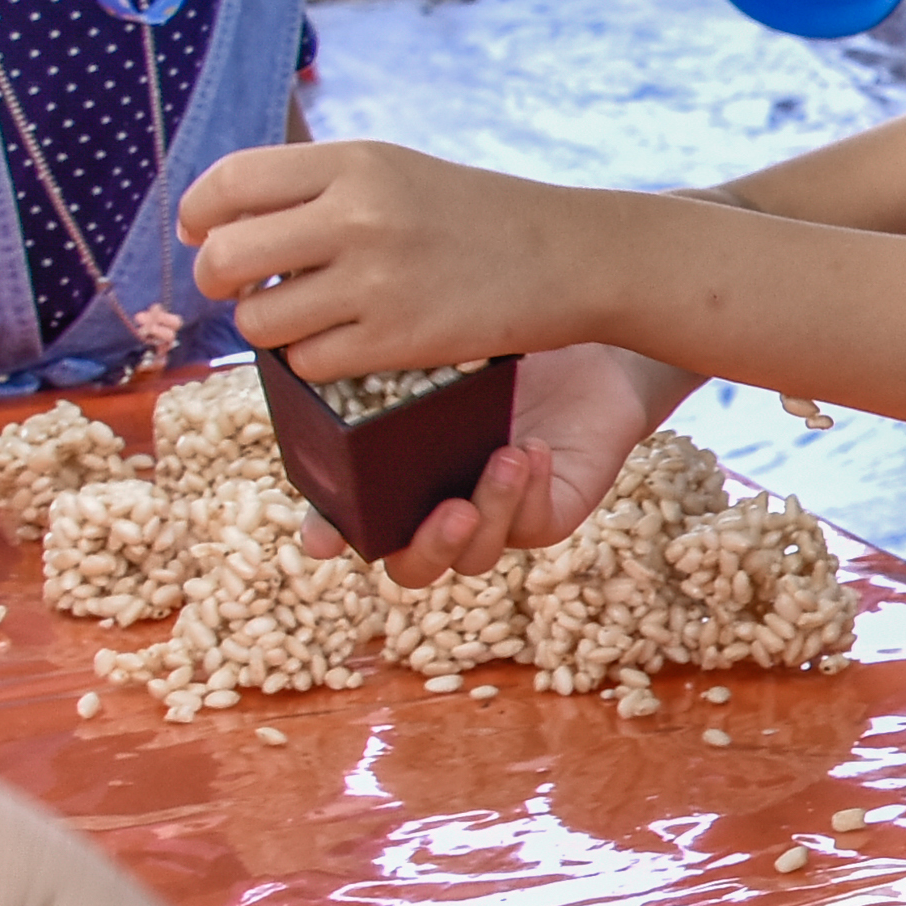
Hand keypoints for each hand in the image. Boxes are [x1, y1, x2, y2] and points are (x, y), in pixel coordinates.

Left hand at [181, 142, 594, 385]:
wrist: (567, 256)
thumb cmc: (475, 215)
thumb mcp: (395, 170)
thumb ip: (316, 186)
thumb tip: (223, 220)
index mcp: (353, 161)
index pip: (230, 182)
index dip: (198, 215)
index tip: (200, 234)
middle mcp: (357, 215)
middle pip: (225, 257)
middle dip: (217, 281)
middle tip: (243, 288)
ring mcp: (376, 281)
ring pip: (258, 321)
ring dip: (267, 329)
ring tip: (302, 319)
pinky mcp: (397, 340)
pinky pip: (308, 363)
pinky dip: (315, 360)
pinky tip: (347, 343)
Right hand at [329, 343, 677, 584]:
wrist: (583, 345)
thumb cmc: (495, 340)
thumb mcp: (440, 344)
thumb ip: (387, 355)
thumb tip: (325, 338)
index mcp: (395, 479)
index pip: (346, 523)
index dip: (327, 536)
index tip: (322, 540)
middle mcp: (436, 510)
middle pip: (410, 568)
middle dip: (427, 550)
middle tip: (452, 512)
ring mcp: (491, 521)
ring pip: (476, 558)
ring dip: (491, 512)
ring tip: (506, 456)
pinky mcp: (545, 517)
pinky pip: (532, 526)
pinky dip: (530, 494)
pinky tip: (533, 451)